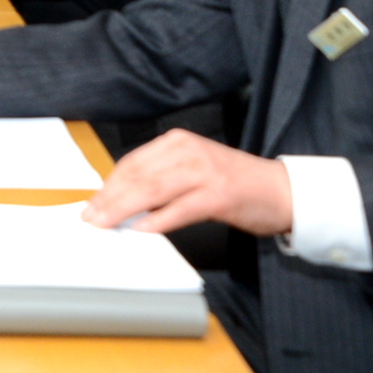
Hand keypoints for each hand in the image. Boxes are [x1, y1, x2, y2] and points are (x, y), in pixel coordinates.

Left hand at [80, 129, 294, 237]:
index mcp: (178, 141)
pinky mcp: (219, 195)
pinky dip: (157, 221)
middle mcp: (189, 151)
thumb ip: (163, 178)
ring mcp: (205, 172)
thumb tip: (124, 200)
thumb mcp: (194, 169)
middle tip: (91, 218)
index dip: (109, 185)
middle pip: (138, 175)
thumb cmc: (236, 183)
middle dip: (110, 199)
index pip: (133, 162)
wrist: (282, 190)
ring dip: (125, 210)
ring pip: (153, 190)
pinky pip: (180, 209)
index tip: (92, 203)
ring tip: (106, 224)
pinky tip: (141, 231)